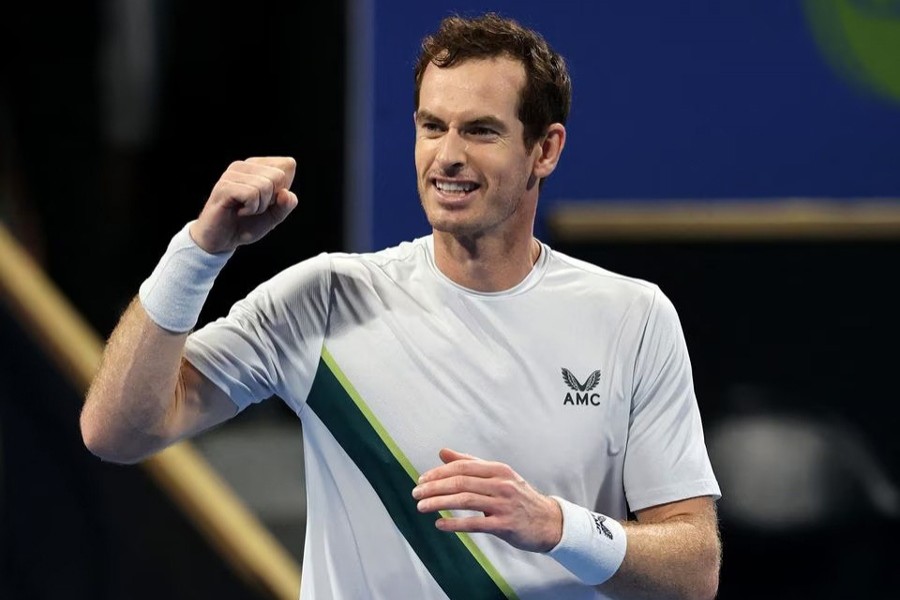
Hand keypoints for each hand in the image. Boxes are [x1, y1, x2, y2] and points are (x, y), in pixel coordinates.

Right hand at [190, 156, 298, 253]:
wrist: (222, 240)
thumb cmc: (247, 224)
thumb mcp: (275, 216)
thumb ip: (287, 205)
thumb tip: (286, 193)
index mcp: (258, 166)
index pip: (288, 165)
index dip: (283, 189)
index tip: (267, 200)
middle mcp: (244, 165)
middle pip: (279, 175)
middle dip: (272, 199)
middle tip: (254, 207)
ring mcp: (232, 174)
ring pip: (265, 185)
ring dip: (259, 206)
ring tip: (245, 210)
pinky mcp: (224, 187)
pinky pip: (252, 194)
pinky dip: (251, 209)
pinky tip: (239, 211)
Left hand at [412, 448, 562, 552]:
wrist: (549, 522)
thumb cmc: (519, 497)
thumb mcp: (498, 476)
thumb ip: (469, 463)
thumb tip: (442, 452)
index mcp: (498, 470)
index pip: (462, 467)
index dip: (438, 473)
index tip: (421, 480)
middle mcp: (501, 484)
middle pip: (460, 482)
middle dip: (434, 488)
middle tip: (415, 494)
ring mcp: (504, 505)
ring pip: (465, 500)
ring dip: (439, 503)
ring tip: (421, 507)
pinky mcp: (505, 525)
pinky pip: (475, 523)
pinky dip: (454, 523)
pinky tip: (439, 524)